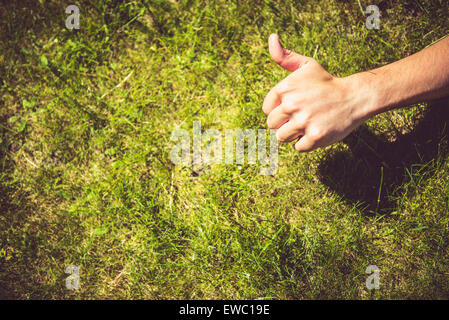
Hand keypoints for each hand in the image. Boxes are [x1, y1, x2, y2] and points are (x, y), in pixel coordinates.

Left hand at [263, 34, 370, 151]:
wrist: (354, 97)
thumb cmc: (326, 83)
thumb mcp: (306, 66)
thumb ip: (285, 57)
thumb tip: (272, 37)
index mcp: (285, 89)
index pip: (266, 110)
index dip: (279, 111)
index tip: (294, 107)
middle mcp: (291, 105)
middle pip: (272, 126)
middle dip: (284, 124)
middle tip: (302, 117)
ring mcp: (303, 122)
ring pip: (282, 138)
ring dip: (294, 135)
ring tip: (309, 124)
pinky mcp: (315, 137)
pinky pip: (298, 147)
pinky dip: (307, 143)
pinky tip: (318, 130)